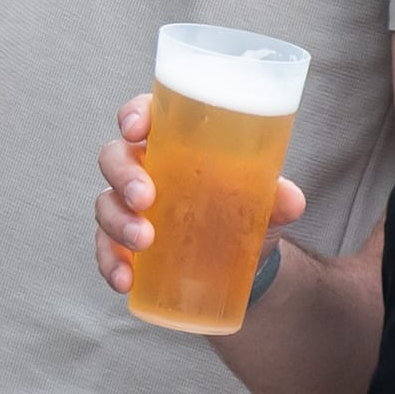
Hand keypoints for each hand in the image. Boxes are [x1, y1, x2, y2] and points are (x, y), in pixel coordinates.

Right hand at [94, 93, 307, 292]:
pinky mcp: (123, 244)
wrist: (242, 268)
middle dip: (124, 176)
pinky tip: (125, 279)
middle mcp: (143, 170)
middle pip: (114, 157)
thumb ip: (276, 196)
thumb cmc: (241, 212)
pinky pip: (104, 248)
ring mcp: (128, 208)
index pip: (143, 115)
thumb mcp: (262, 202)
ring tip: (143, 242)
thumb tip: (290, 198)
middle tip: (145, 198)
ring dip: (118, 221)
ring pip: (105, 203)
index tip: (138, 130)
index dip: (133, 115)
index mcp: (171, 144)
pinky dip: (110, 262)